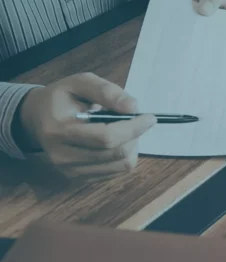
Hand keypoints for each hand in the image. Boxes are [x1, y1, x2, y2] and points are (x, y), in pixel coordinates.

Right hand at [17, 73, 155, 180]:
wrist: (38, 118)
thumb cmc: (63, 97)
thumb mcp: (81, 83)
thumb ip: (107, 92)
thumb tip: (133, 107)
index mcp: (59, 130)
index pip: (106, 137)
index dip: (133, 128)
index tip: (150, 117)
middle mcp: (62, 156)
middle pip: (117, 153)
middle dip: (135, 135)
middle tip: (135, 120)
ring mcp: (71, 171)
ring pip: (121, 165)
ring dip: (132, 146)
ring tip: (123, 130)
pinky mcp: (80, 178)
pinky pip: (116, 171)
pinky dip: (124, 155)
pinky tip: (115, 141)